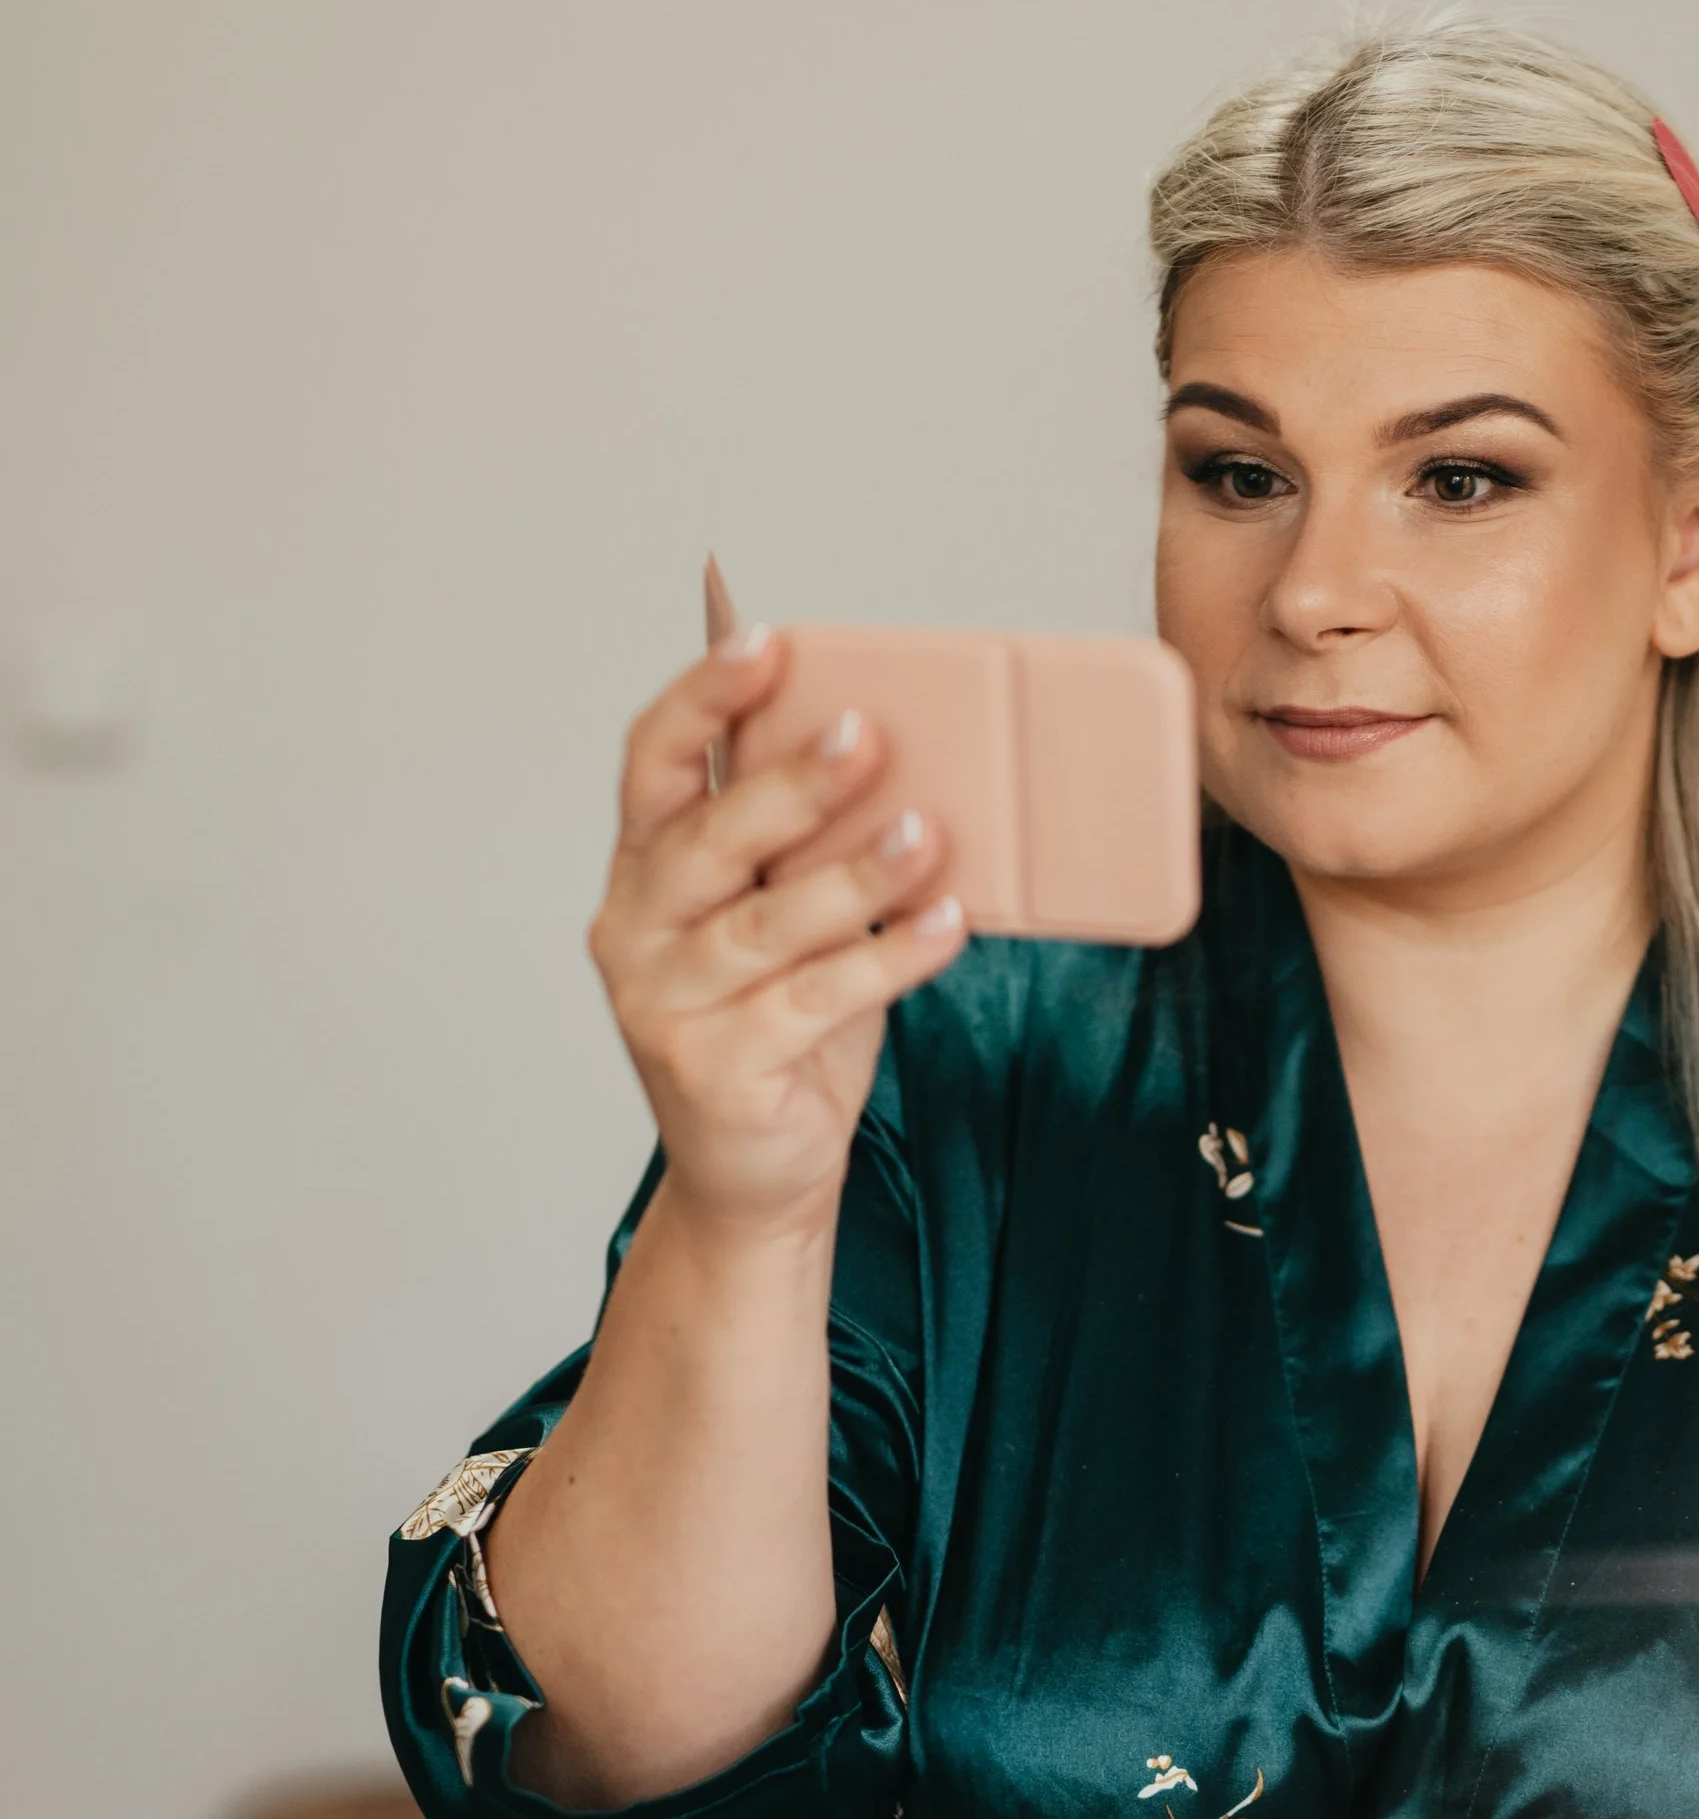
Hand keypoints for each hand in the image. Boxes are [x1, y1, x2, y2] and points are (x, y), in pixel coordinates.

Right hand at [586, 626, 963, 1242]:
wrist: (754, 1176)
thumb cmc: (779, 1032)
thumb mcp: (788, 924)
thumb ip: (810, 851)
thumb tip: (904, 759)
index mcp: (645, 872)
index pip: (654, 763)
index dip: (702, 696)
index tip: (766, 642)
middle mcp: (635, 931)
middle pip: (708, 837)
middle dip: (791, 783)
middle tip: (866, 735)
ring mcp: (664, 1004)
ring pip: (765, 923)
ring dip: (853, 874)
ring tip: (927, 835)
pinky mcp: (714, 1068)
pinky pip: (813, 999)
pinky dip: (886, 960)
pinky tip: (944, 926)